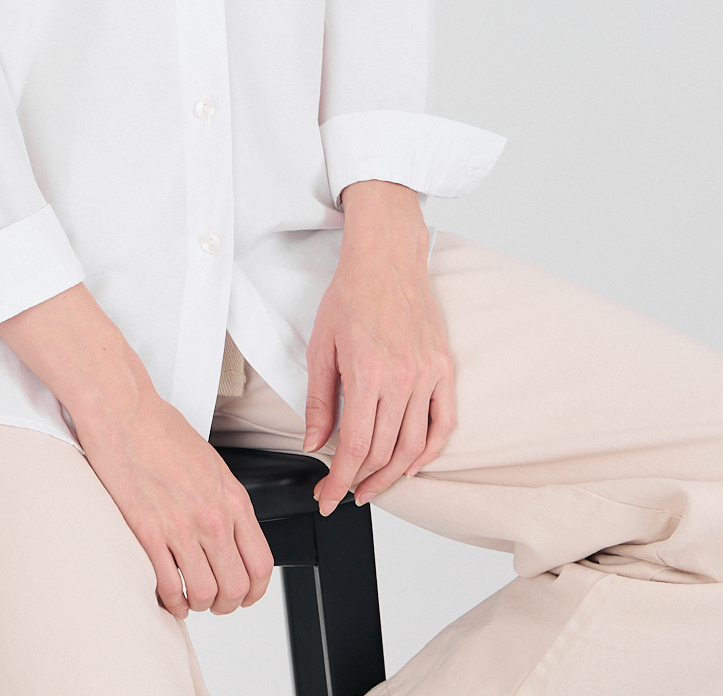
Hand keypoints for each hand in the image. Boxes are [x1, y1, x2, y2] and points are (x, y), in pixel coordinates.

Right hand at [0, 284, 273, 617]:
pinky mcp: (148, 532)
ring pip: (204, 594)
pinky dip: (168, 601)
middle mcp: (212, 516)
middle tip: (211, 599)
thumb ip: (223, 500)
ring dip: (196, 604)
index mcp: (231, 497)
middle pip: (236, 587)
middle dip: (225, 603)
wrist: (122, 410)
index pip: (261, 564)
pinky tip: (163, 594)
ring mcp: (181, 526)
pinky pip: (168, 587)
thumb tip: (227, 532)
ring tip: (185, 597)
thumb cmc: (158, 427)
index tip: (244, 594)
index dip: (255, 590)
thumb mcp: (209, 463)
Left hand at [304, 180, 453, 515]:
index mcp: (367, 374)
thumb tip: (314, 444)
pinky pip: (444, 423)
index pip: (356, 447)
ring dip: (393, 475)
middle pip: (384, 452)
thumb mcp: (321, 347)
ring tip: (373, 487)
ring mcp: (427, 375)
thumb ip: (320, 401)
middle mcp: (402, 379)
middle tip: (344, 495)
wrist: (385, 259)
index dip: (339, 481)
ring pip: (414, 445)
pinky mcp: (443, 369)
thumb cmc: (350, 296)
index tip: (327, 498)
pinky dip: (431, 451)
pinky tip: (413, 465)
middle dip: (361, 482)